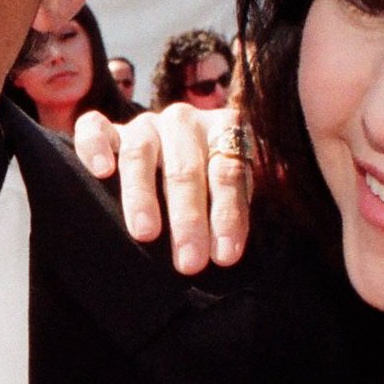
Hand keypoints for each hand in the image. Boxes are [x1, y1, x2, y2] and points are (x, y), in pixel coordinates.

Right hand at [73, 105, 253, 275]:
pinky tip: (100, 171)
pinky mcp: (109, 130)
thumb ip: (256, 183)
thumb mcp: (241, 183)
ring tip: (146, 234)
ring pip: (140, 152)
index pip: (228, 172)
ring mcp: (144, 124)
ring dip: (143, 195)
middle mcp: (184, 121)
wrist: (172, 157)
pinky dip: (95, 145)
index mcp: (225, 129)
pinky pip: (94, 128)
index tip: (225, 256)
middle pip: (186, 168)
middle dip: (189, 218)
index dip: (228, 215)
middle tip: (189, 262)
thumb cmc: (213, 182)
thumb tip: (289, 178)